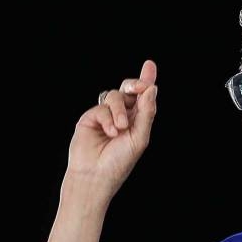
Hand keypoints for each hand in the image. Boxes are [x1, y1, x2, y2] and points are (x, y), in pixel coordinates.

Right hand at [66, 60, 158, 200]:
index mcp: (137, 120)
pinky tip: (110, 132)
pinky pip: (102, 107)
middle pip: (128, 89)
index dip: (146, 80)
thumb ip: (146, 112)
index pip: (142, 96)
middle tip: (138, 88)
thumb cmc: (119, 162)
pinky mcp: (90, 118)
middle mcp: (121, 115)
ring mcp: (105, 116)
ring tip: (120, 128)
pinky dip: (108, 119)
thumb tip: (151, 88)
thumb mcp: (140, 137)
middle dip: (134, 85)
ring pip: (115, 96)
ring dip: (120, 110)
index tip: (150, 65)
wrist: (95, 176)